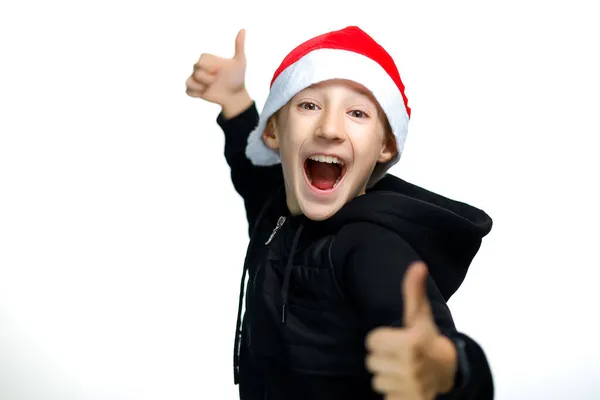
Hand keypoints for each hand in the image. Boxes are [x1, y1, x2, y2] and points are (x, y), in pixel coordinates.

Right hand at [186, 28, 250, 116]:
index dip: (210, 67)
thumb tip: (243, 29)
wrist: (235, 95)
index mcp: (208, 60)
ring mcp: (196, 79)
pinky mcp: (195, 91)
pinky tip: (205, 94)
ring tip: (210, 88)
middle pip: (195, 71)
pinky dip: (196, 94)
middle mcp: (200, 68)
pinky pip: (188, 91)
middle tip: (216, 81)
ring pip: (189, 81)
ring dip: (201, 87)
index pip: (201, 60)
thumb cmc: (238, 77)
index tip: (220, 71)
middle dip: (207, 78)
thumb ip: (239, 46)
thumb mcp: (240, 62)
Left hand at [366, 261, 457, 399]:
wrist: (449, 372)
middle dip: (383, 358)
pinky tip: (403, 385)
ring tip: (403, 370)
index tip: (398, 340)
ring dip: (387, 376)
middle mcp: (409, 366)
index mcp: (410, 343)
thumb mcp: (420, 315)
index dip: (383, 339)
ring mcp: (409, 386)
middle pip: (371, 361)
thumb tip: (418, 265)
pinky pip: (384, 396)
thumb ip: (414, 291)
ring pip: (376, 380)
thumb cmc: (429, 339)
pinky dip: (391, 392)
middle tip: (400, 356)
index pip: (372, 340)